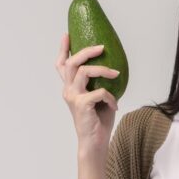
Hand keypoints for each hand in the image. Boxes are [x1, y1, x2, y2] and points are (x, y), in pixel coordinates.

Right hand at [55, 33, 119, 154]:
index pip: (62, 65)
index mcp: (70, 88)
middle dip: (86, 51)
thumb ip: (99, 84)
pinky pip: (100, 92)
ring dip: (103, 70)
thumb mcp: (99, 98)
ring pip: (84, 71)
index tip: (67, 35)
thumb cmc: (98, 121)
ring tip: (116, 73)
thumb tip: (114, 69)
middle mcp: (68, 90)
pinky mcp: (82, 105)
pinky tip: (115, 106)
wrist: (95, 143)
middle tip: (102, 47)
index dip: (63, 49)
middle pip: (72, 62)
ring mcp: (74, 97)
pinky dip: (111, 97)